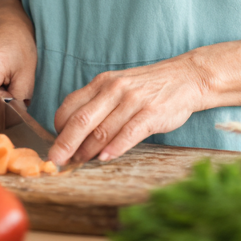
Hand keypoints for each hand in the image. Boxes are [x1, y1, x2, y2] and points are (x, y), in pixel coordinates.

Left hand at [48, 55, 206, 165]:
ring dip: (88, 150)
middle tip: (55, 160)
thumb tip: (74, 134)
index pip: (70, 106)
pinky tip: (105, 158)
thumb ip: (98, 105)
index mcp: (102, 83)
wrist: (185, 78)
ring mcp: (133, 100)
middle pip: (81, 120)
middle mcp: (114, 89)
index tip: (56, 144)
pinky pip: (128, 133)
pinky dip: (115, 148)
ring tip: (79, 162)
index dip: (59, 128)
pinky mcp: (151, 113)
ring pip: (103, 130)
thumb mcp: (118, 87)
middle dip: (65, 143)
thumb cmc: (147, 88)